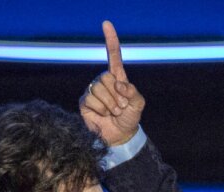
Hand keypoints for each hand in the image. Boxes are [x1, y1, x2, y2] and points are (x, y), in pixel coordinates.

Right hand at [78, 20, 144, 146]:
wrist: (120, 135)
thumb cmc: (130, 117)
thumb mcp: (138, 104)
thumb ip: (133, 92)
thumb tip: (119, 84)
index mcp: (117, 77)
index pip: (113, 55)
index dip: (110, 40)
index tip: (106, 24)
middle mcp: (103, 80)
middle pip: (106, 77)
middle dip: (116, 95)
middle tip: (121, 107)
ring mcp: (92, 90)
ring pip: (98, 88)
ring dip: (110, 104)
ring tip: (114, 112)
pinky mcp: (84, 101)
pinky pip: (91, 99)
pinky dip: (101, 109)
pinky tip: (104, 115)